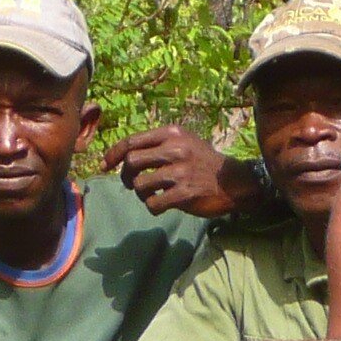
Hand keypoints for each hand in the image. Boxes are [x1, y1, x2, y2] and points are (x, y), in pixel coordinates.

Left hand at [103, 127, 269, 217]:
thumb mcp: (185, 142)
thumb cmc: (205, 163)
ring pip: (140, 184)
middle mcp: (175, 149)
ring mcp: (180, 172)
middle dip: (125, 176)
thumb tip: (125, 156)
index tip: (105, 165)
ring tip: (150, 195)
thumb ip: (159, 145)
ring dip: (140, 193)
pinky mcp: (185, 194)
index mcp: (172, 134)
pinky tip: (160, 205)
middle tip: (131, 184)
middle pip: (132, 161)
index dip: (113, 154)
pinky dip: (152, 206)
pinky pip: (154, 203)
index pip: (132, 141)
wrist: (235, 181)